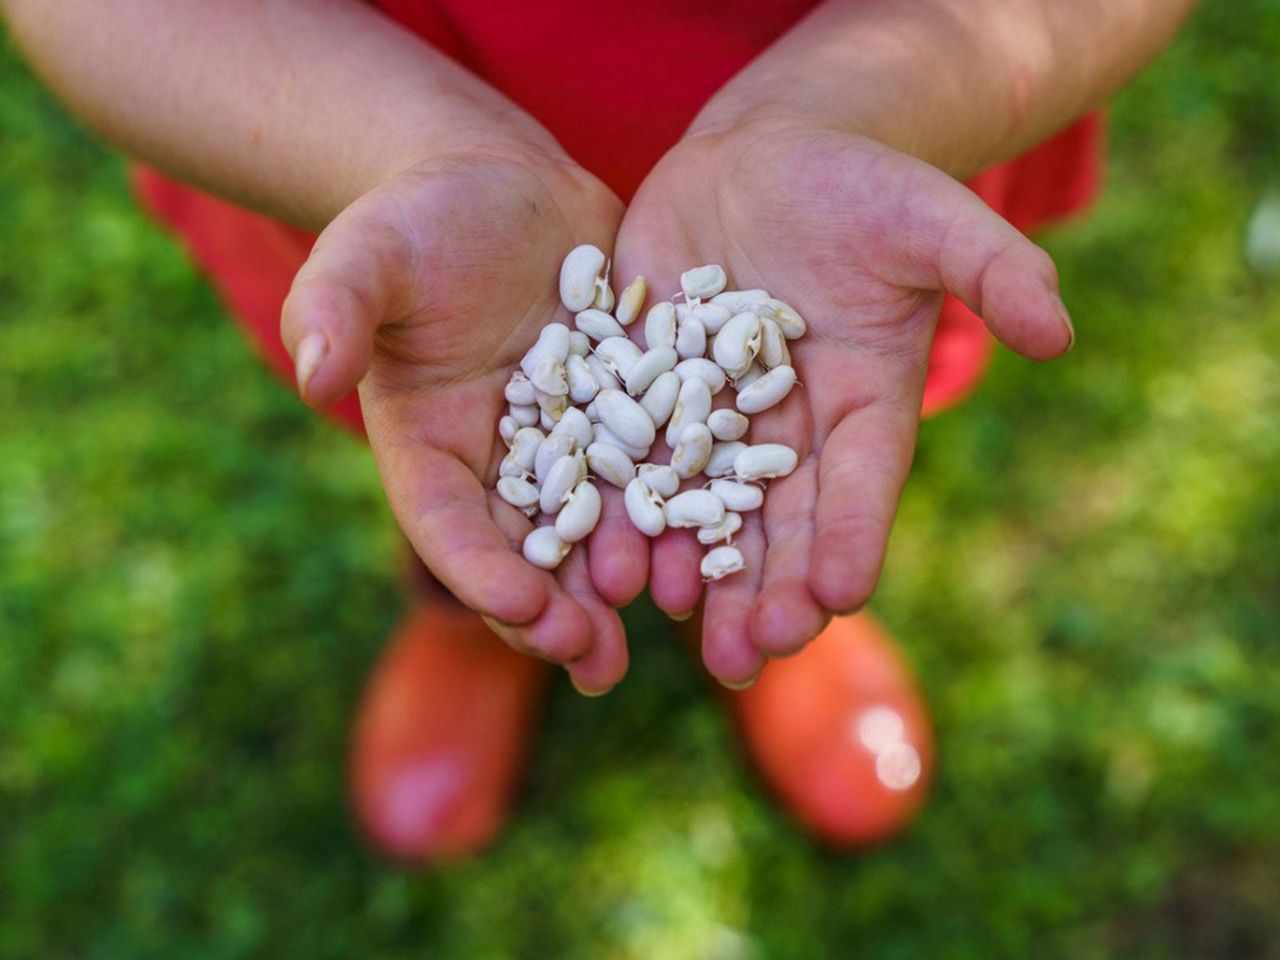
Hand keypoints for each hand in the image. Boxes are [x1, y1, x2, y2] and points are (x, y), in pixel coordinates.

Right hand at [281, 146, 630, 693]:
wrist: (499, 188)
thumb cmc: (415, 219)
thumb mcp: (368, 253)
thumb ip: (336, 306)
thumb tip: (312, 368)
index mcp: (430, 448)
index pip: (448, 526)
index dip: (479, 573)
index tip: (521, 607)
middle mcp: (502, 464)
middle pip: (526, 552)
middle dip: (558, 612)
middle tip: (595, 664)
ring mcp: (572, 445)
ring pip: (599, 529)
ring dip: (627, 582)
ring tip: (664, 625)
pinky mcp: (630, 412)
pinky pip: (660, 469)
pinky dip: (684, 510)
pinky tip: (719, 548)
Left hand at [606, 117, 1073, 685]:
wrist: (768, 157)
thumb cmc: (865, 186)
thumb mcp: (934, 217)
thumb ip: (994, 271)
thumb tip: (1059, 334)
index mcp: (863, 404)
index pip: (861, 485)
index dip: (851, 538)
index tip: (840, 597)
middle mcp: (788, 428)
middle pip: (780, 522)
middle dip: (767, 589)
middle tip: (753, 655)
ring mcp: (714, 413)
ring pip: (704, 507)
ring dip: (694, 570)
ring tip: (682, 628)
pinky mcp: (645, 384)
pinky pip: (634, 455)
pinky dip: (624, 507)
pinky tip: (614, 561)